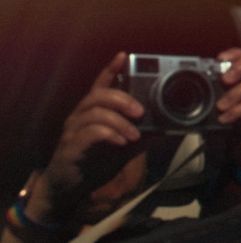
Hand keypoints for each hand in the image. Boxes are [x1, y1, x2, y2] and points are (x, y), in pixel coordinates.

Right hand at [27, 52, 144, 223]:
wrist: (69, 188)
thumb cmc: (97, 161)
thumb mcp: (125, 146)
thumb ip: (141, 134)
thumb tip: (167, 127)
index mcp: (93, 111)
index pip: (100, 84)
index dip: (110, 69)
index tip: (123, 55)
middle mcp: (80, 116)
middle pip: (99, 95)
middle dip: (123, 99)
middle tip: (141, 112)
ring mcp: (73, 131)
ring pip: (95, 113)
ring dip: (119, 121)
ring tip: (135, 135)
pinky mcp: (70, 147)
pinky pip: (89, 133)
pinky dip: (108, 135)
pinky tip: (121, 142)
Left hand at [216, 48, 240, 169]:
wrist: (232, 154)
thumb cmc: (223, 127)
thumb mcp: (211, 108)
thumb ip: (205, 94)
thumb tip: (183, 83)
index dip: (237, 54)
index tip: (220, 58)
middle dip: (240, 68)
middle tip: (225, 79)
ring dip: (236, 94)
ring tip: (220, 106)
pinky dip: (239, 112)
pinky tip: (226, 119)